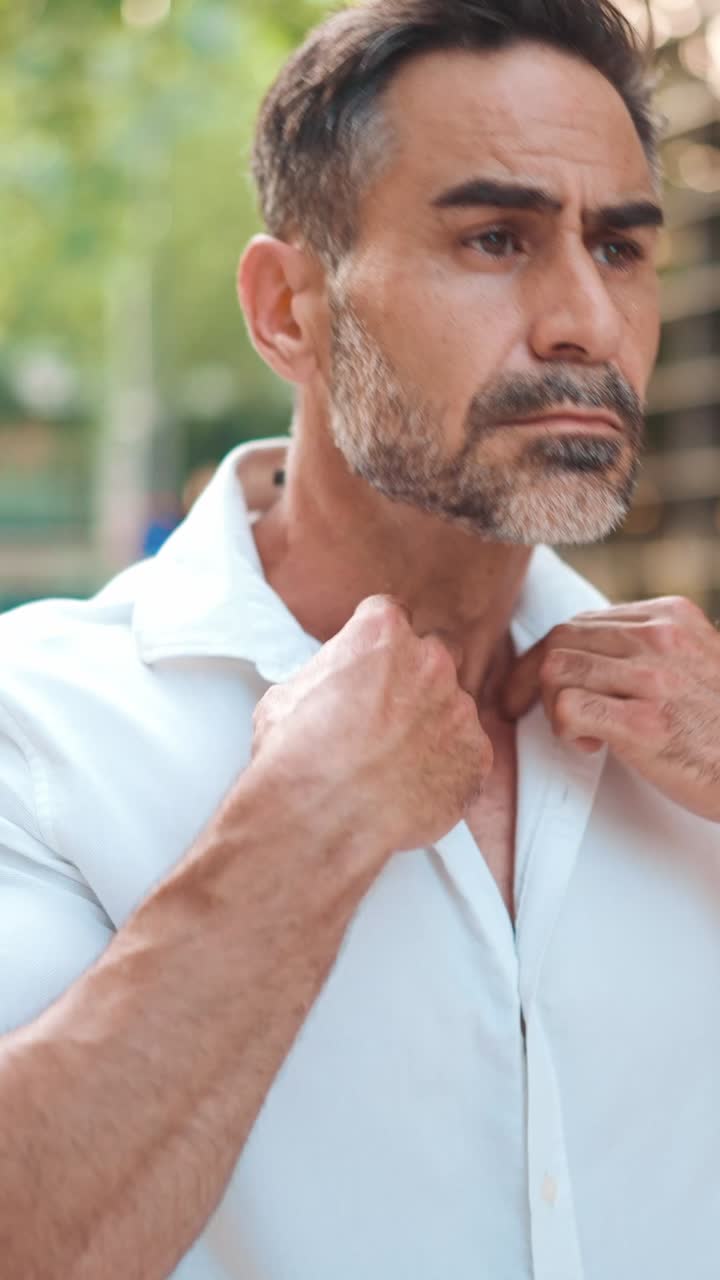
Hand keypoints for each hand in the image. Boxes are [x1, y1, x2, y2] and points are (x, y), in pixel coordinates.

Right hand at [251, 595, 492, 852]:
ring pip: (454, 707)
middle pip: (436, 654)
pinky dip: (448, 767)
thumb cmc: (297, 759)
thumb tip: (323, 689)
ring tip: (395, 760)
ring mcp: (459, 709)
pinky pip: (468, 753)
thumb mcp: (285, 695)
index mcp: (382, 632)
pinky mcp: (476, 755)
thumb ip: (323, 678)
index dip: (378, 646)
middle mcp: (430, 661)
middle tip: (388, 713)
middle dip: (416, 678)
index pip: (391, 617)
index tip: (372, 667)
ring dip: (432, 726)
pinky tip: (413, 785)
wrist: (319, 819)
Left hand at [502, 596, 719, 821]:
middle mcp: (661, 638)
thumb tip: (584, 651)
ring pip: (556, 668)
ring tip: (579, 731)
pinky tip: (590, 745)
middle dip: (530, 677)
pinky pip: (567, 708)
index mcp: (671, 616)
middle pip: (561, 639)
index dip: (550, 654)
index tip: (536, 681)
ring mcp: (653, 679)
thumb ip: (646, 649)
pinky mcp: (645, 723)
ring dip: (550, 704)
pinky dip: (563, 729)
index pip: (582, 621)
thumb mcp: (694, 662)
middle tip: (524, 707)